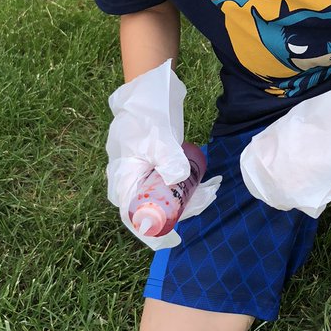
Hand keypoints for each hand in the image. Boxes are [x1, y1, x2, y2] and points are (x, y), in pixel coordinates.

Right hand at [106, 60, 218, 247]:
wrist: (147, 90)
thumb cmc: (147, 114)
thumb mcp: (159, 138)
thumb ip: (168, 160)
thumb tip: (179, 180)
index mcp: (122, 178)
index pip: (132, 217)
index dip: (152, 233)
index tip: (174, 240)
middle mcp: (127, 180)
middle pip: (149, 209)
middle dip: (176, 213)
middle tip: (202, 203)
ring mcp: (138, 173)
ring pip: (158, 197)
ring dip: (182, 199)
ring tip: (208, 192)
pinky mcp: (150, 166)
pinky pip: (164, 185)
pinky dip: (181, 187)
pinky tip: (201, 185)